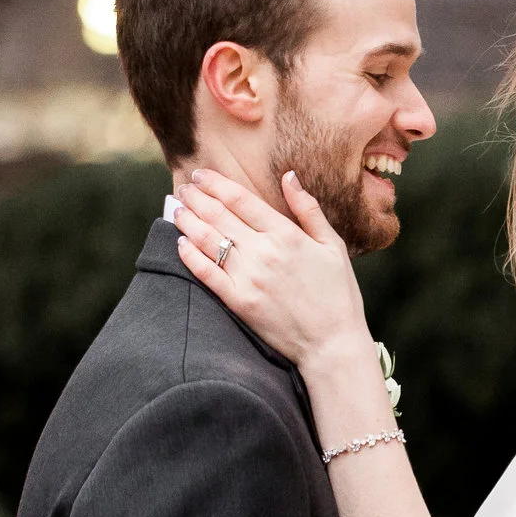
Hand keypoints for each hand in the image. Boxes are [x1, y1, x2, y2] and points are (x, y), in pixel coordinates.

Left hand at [173, 169, 374, 373]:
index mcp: (286, 234)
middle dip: (196, 197)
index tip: (200, 174)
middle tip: (184, 187)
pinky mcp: (239, 301)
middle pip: (219, 216)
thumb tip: (289, 176)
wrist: (332, 342)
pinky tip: (181, 243)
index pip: (240, 199)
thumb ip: (308, 209)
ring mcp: (248, 277)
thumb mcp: (333, 245)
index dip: (216, 184)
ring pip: (208, 240)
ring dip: (188, 221)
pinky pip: (206, 273)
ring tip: (177, 208)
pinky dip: (190, 255)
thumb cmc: (338, 293)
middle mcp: (263, 252)